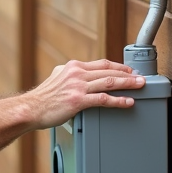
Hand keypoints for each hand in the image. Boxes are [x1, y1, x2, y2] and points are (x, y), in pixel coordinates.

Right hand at [24, 59, 144, 129]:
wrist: (30, 108)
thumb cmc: (43, 98)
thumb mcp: (57, 77)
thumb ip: (70, 74)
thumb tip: (79, 74)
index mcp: (73, 66)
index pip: (102, 64)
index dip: (118, 66)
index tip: (129, 70)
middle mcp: (77, 73)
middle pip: (109, 71)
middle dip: (128, 74)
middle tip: (141, 77)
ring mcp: (78, 86)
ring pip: (110, 82)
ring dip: (128, 84)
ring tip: (140, 86)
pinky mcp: (78, 100)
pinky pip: (103, 99)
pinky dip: (118, 100)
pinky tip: (128, 102)